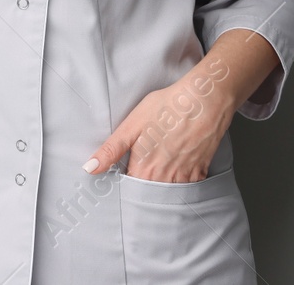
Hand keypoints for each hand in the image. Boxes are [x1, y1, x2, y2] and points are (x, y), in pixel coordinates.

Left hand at [81, 60, 233, 182]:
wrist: (204, 101)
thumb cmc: (166, 108)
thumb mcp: (131, 126)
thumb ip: (111, 151)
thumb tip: (89, 169)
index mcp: (145, 170)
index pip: (130, 190)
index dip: (125, 183)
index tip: (124, 175)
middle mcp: (166, 179)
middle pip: (149, 194)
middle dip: (143, 188)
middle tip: (143, 168)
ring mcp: (186, 177)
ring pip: (169, 192)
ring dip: (162, 186)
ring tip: (159, 166)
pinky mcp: (201, 171)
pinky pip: (188, 186)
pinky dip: (181, 181)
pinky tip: (177, 164)